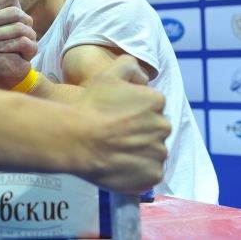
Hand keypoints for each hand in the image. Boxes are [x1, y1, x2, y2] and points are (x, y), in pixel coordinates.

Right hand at [78, 60, 170, 193]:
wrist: (77, 139)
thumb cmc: (92, 106)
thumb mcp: (108, 74)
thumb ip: (130, 65)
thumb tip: (143, 77)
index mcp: (156, 101)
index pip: (152, 107)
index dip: (134, 112)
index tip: (118, 117)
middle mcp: (164, 126)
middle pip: (155, 129)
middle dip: (140, 132)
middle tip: (116, 135)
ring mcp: (160, 152)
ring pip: (154, 151)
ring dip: (140, 151)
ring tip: (115, 151)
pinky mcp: (153, 175)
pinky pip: (150, 173)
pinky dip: (139, 171)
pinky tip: (120, 165)